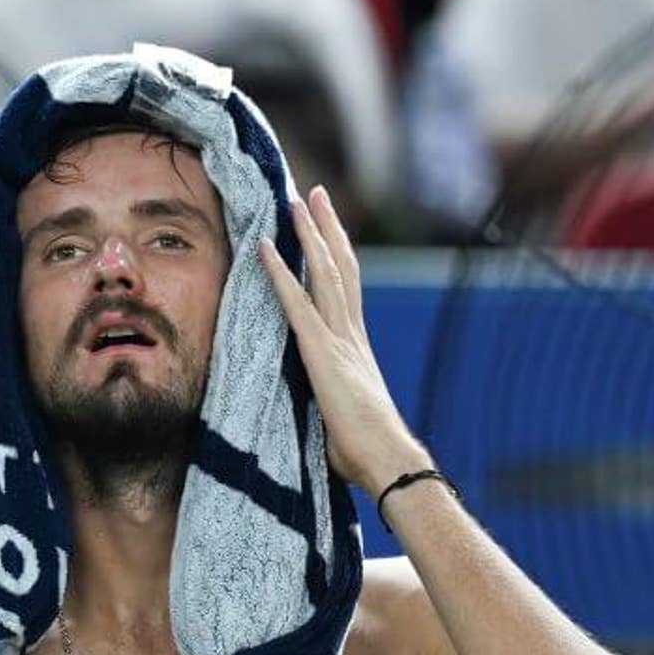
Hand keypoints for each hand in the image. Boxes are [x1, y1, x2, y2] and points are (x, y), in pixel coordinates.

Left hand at [257, 187, 426, 495]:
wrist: (388, 461)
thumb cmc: (366, 452)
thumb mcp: (341, 415)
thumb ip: (328, 398)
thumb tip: (315, 408)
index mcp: (357, 347)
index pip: (347, 289)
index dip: (336, 254)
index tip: (327, 228)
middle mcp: (352, 334)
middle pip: (340, 267)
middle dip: (327, 228)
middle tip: (315, 193)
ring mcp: (339, 341)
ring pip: (324, 273)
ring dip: (308, 234)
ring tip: (295, 200)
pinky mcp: (322, 354)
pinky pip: (295, 304)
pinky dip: (278, 273)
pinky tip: (264, 247)